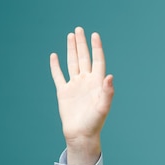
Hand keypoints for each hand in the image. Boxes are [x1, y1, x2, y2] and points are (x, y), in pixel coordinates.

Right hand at [49, 27, 113, 164]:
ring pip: (72, 63)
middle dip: (82, 44)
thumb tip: (110, 76)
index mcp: (97, 83)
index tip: (95, 34)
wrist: (81, 134)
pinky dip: (55, 66)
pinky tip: (54, 56)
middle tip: (79, 29)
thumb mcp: (103, 107)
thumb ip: (108, 92)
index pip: (97, 61)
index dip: (96, 48)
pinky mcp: (64, 92)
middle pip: (84, 58)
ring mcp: (75, 86)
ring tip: (71, 35)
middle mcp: (86, 82)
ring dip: (71, 49)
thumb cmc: (94, 123)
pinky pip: (59, 75)